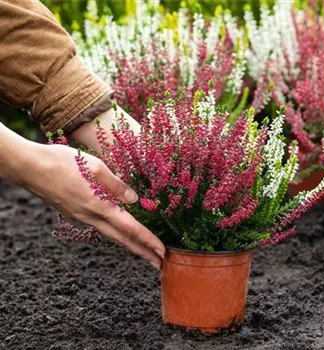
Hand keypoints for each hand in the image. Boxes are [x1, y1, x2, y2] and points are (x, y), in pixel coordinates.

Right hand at [1, 125, 164, 268]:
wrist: (30, 168)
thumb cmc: (63, 162)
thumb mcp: (96, 167)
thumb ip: (117, 184)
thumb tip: (134, 199)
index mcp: (100, 206)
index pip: (130, 228)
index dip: (148, 241)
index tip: (162, 252)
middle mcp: (91, 217)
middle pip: (122, 240)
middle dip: (143, 252)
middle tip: (159, 264)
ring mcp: (81, 217)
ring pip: (111, 235)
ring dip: (130, 245)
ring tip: (144, 252)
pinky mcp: (74, 213)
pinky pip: (100, 227)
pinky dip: (115, 234)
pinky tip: (120, 232)